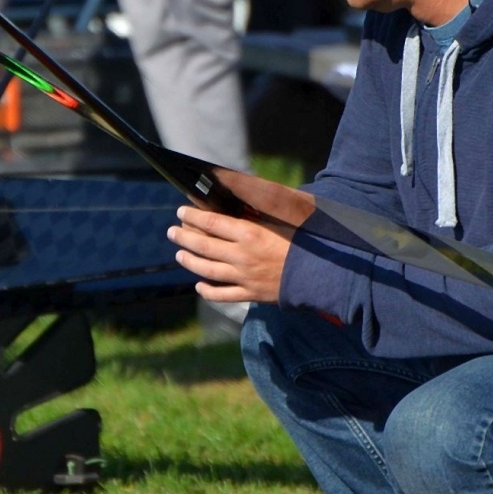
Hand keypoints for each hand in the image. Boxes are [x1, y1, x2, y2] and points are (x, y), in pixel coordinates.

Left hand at [168, 203, 293, 302]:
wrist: (320, 274)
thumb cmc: (303, 240)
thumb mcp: (280, 219)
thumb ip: (257, 211)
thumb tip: (237, 198)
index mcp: (249, 233)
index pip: (212, 223)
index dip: (193, 216)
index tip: (181, 211)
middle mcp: (241, 256)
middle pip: (203, 246)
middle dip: (184, 237)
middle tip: (172, 231)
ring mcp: (244, 277)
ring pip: (207, 270)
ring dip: (190, 261)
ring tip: (179, 254)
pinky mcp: (250, 294)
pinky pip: (222, 295)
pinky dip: (208, 291)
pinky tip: (199, 286)